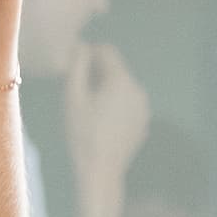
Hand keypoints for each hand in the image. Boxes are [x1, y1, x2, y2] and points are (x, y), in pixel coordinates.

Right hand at [63, 40, 151, 197]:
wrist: (101, 170)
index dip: (90, 54)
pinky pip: (128, 104)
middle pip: (116, 70)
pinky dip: (116, 105)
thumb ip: (77, 67)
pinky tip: (102, 122)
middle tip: (78, 90)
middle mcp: (138, 89)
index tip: (75, 67)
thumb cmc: (83, 132)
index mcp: (122, 80)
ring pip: (123, 87)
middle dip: (98, 73)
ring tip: (89, 108)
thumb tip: (82, 47)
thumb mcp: (73, 97)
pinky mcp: (143, 122)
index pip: (107, 52)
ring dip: (107, 89)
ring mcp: (144, 108)